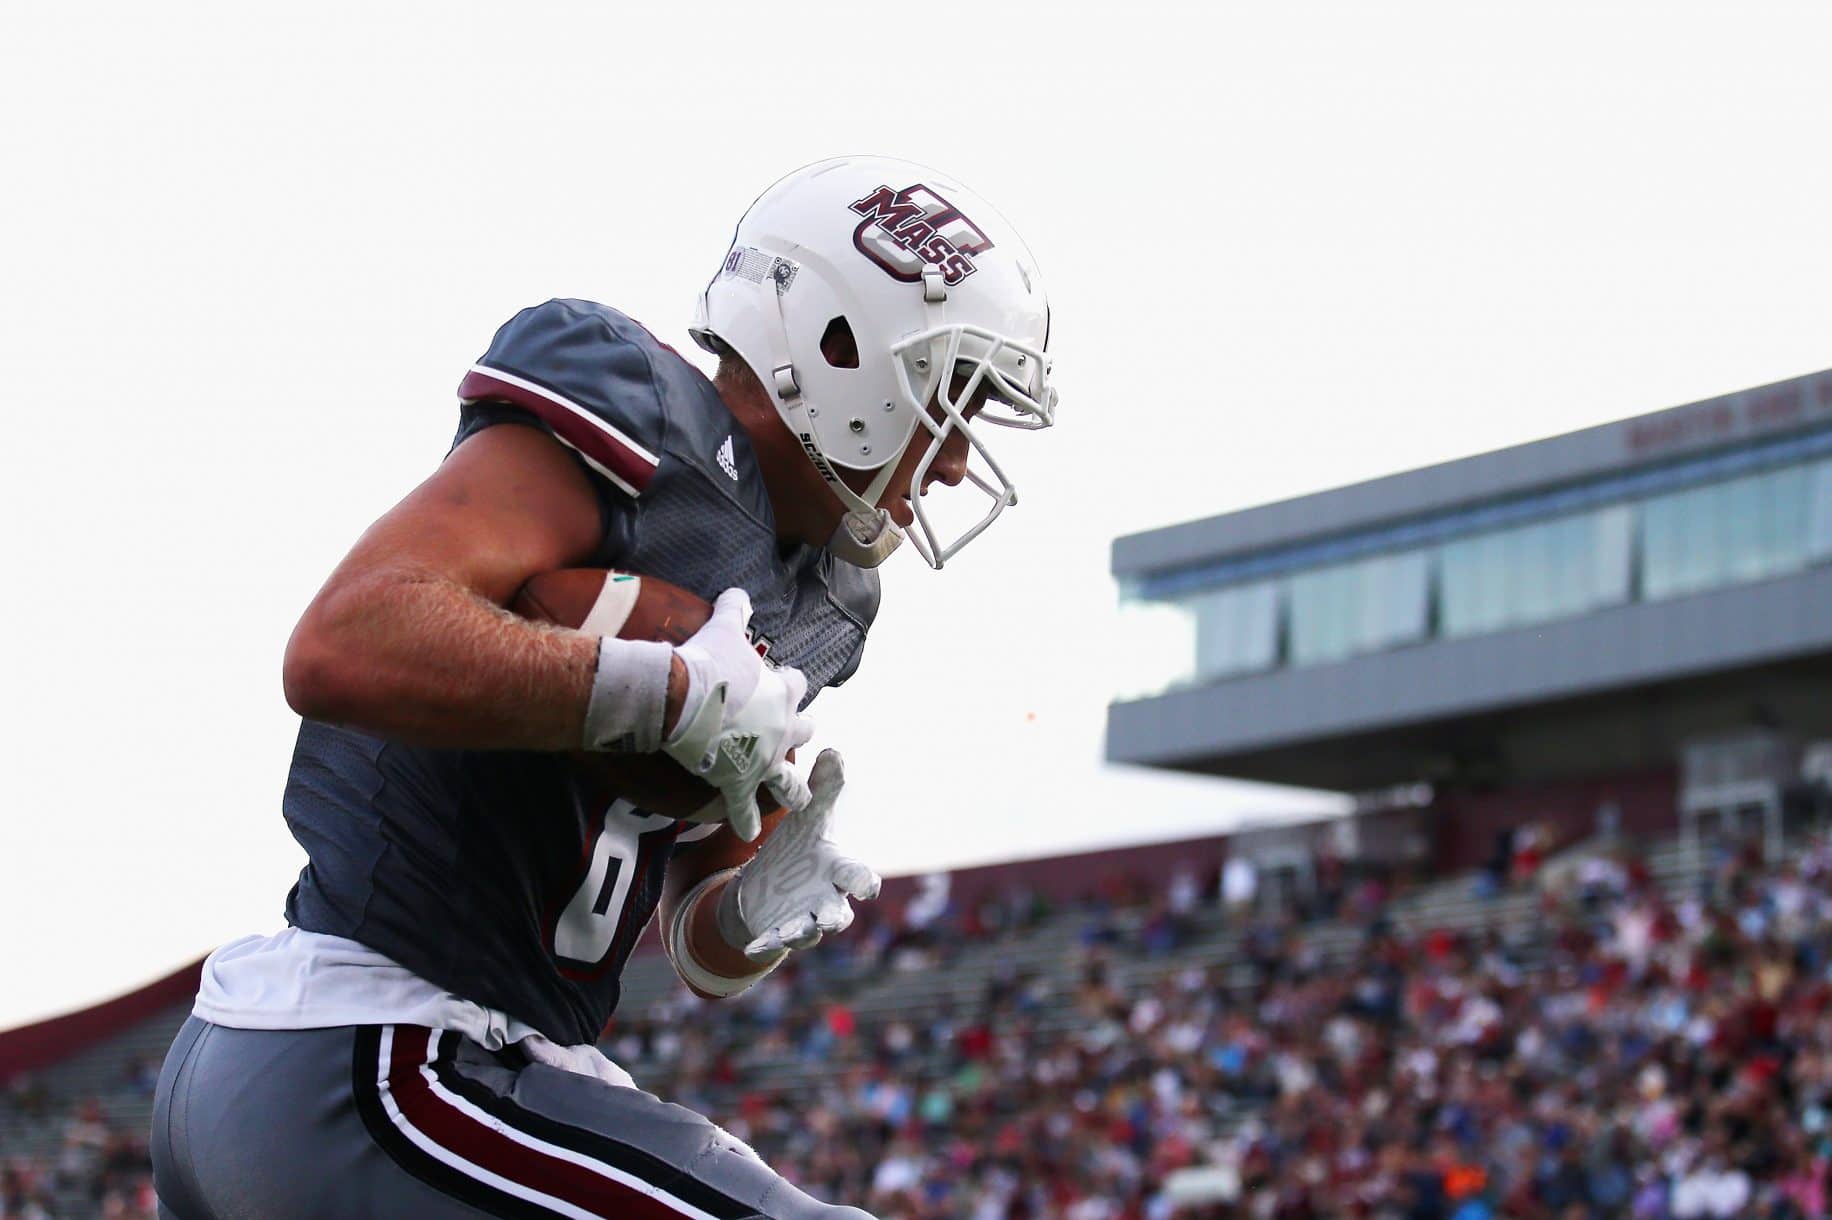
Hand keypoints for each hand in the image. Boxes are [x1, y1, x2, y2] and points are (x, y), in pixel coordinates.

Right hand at [662, 588, 814, 838]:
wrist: (681, 697)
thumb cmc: (706, 660)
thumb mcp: (724, 628)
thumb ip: (735, 610)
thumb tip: (739, 592)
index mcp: (782, 691)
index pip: (798, 684)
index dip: (789, 683)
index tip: (779, 682)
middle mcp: (781, 727)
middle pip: (803, 728)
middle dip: (799, 728)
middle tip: (792, 729)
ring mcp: (763, 759)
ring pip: (790, 781)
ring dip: (793, 788)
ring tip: (799, 799)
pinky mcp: (739, 783)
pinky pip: (745, 810)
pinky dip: (746, 821)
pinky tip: (749, 831)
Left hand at [718, 749, 880, 960]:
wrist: (771, 882)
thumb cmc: (801, 847)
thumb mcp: (809, 817)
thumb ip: (824, 787)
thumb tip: (834, 751)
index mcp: (836, 871)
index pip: (858, 878)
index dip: (863, 883)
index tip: (865, 887)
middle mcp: (826, 901)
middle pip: (839, 916)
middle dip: (834, 917)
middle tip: (830, 919)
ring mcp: (802, 920)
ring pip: (808, 934)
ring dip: (800, 934)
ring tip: (791, 933)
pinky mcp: (776, 932)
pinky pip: (772, 942)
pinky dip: (764, 943)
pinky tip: (751, 945)